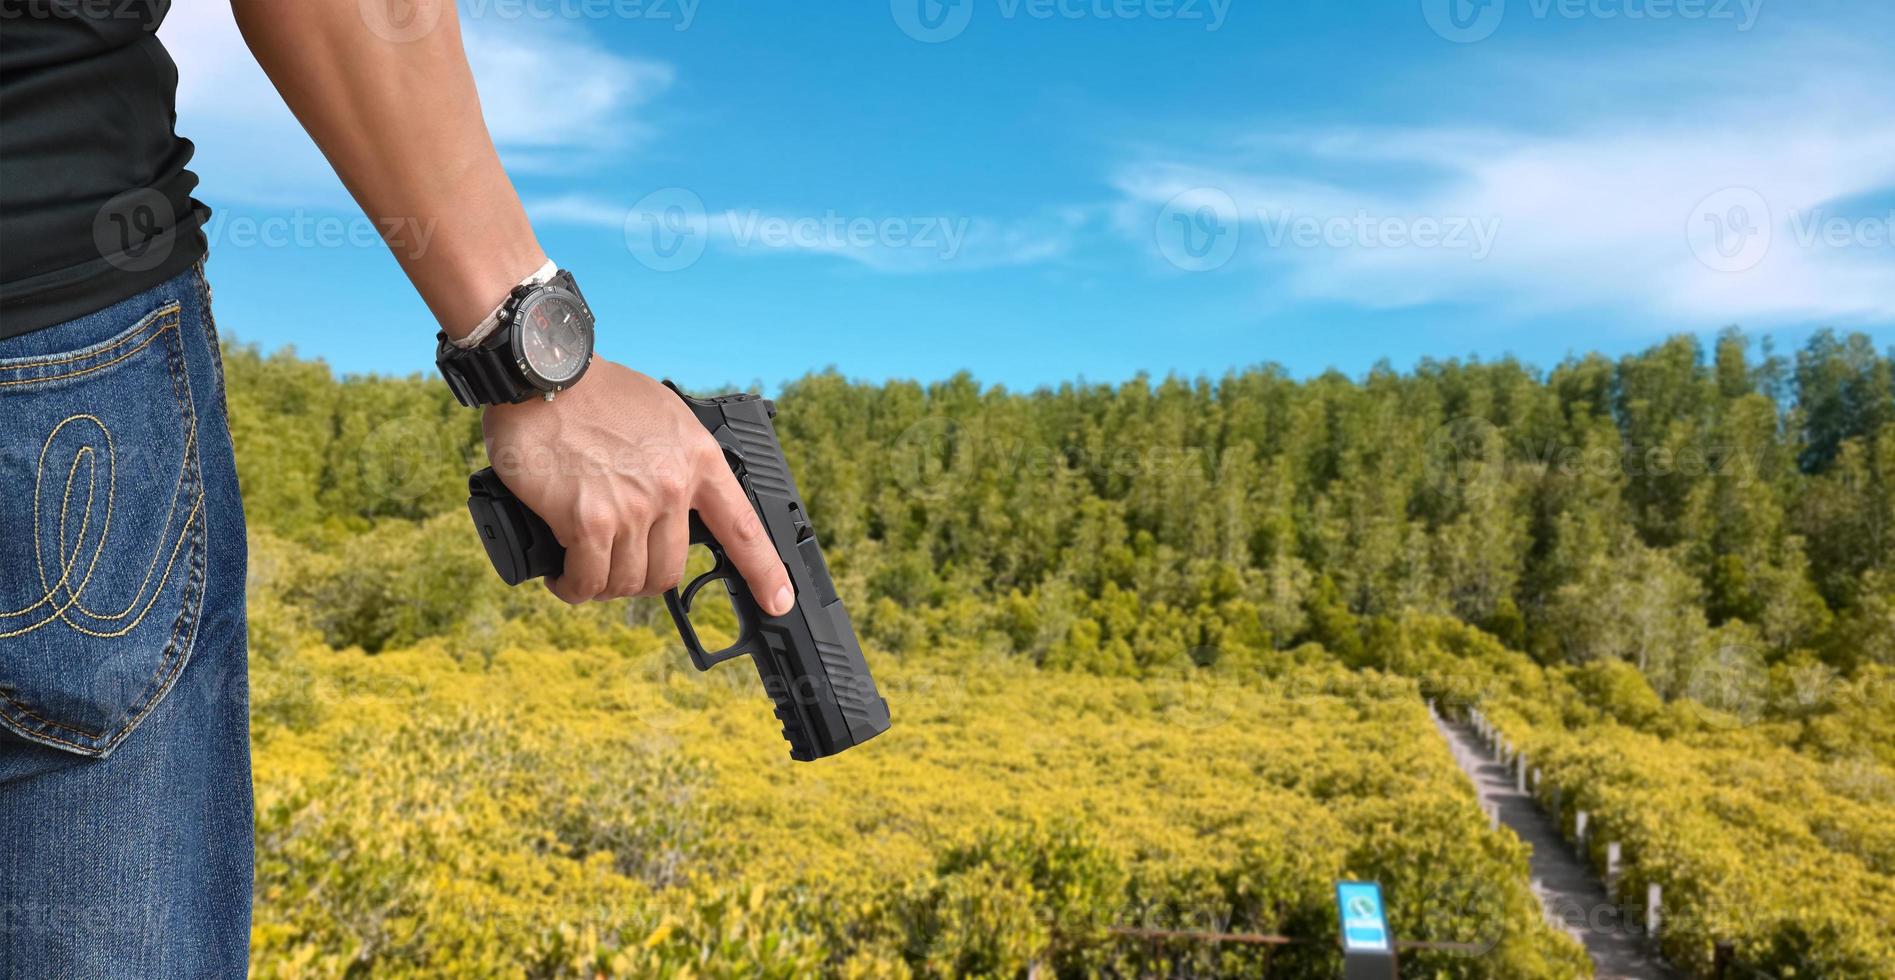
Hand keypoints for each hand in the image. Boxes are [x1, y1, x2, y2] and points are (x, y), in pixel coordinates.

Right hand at [481, 359, 794, 612]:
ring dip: (604, 585)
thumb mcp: (664, 417)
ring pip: (628, 581)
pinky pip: (588, 580)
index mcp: (698, 460)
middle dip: (643, 579)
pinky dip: (574, 587)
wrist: (544, 375)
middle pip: (669, 571)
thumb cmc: (593, 393)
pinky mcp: (589, 521)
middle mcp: (672, 488)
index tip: (778, 600)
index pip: (742, 528)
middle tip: (617, 567)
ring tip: (584, 569)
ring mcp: (633, 507)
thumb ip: (678, 461)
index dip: (763, 571)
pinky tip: (565, 578)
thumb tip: (676, 505)